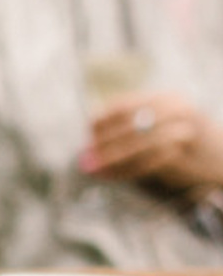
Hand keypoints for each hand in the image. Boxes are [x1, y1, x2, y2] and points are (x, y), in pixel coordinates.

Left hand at [80, 91, 222, 194]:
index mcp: (169, 99)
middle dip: (103, 143)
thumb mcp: (166, 124)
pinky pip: (145, 164)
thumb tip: (91, 140)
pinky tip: (110, 176)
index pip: (125, 105)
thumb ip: (134, 126)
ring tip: (92, 169)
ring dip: (109, 159)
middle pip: (128, 125)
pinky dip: (124, 171)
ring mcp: (183, 133)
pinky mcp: (184, 156)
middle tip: (85, 157)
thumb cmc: (190, 144)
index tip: (88, 134)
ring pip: (135, 145)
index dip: (102, 121)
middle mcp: (177, 111)